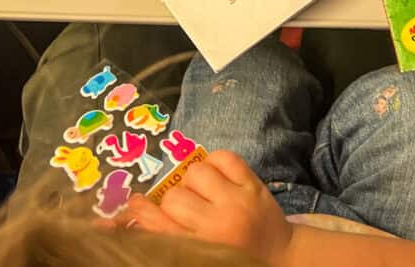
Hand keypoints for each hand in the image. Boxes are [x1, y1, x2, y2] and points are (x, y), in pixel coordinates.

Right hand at [121, 150, 292, 265]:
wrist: (281, 257)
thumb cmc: (232, 259)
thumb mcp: (199, 256)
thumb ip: (171, 237)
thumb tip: (134, 213)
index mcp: (200, 248)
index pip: (155, 225)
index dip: (139, 211)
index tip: (135, 204)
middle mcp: (217, 225)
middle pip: (173, 197)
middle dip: (173, 200)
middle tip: (185, 208)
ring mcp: (237, 201)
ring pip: (194, 173)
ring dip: (193, 180)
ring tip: (203, 192)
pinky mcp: (253, 184)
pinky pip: (223, 157)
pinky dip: (215, 162)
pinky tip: (217, 175)